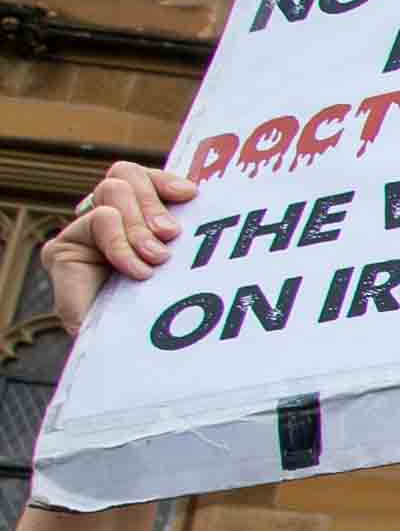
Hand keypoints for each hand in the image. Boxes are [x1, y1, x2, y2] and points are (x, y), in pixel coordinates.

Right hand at [39, 161, 193, 338]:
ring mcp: (85, 233)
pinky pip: (95, 222)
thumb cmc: (167, 313)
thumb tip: (204, 198)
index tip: (190, 195)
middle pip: (125, 175)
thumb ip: (188, 244)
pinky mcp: (63, 250)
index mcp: (141, 215)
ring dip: (137, 225)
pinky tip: (136, 269)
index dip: (166, 178)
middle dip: (151, 205)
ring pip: (110, 190)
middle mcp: (111, 219)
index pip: (146, 176)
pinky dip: (120, 243)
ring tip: (154, 260)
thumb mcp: (183, 273)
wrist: (129, 355)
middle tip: (169, 240)